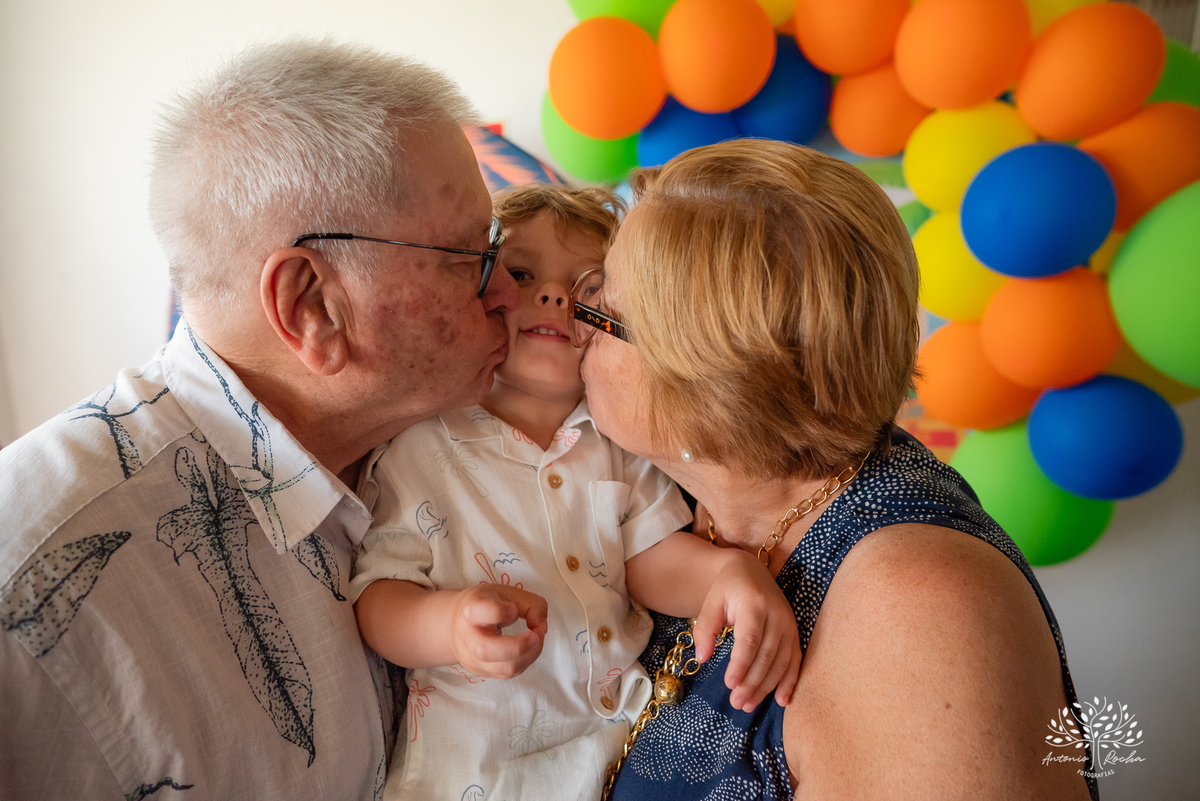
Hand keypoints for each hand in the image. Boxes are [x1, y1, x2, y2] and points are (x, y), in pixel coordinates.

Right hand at [450, 584, 548, 678]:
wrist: (457, 621)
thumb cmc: (487, 604)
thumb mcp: (509, 593)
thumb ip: (533, 605)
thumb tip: (541, 628)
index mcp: (470, 609)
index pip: (482, 612)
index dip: (502, 611)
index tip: (513, 609)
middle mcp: (466, 637)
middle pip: (486, 651)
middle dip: (519, 646)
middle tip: (537, 635)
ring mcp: (471, 658)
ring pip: (503, 668)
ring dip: (529, 656)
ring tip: (537, 640)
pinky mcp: (480, 671)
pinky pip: (508, 674)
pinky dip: (525, 662)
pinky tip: (528, 649)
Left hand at [693, 550, 801, 712]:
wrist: (750, 572)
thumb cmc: (727, 589)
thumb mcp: (710, 602)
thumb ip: (705, 629)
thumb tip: (702, 658)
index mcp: (754, 604)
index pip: (749, 639)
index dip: (741, 663)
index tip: (729, 684)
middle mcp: (776, 614)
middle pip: (766, 654)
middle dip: (752, 682)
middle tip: (736, 703)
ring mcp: (789, 624)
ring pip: (781, 661)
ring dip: (766, 687)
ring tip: (748, 705)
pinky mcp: (794, 633)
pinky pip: (795, 660)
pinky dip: (790, 682)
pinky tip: (781, 700)